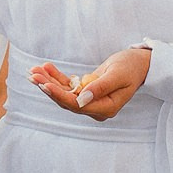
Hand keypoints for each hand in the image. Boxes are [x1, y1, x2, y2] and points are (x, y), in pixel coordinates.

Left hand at [28, 47, 149, 121]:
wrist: (139, 63)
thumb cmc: (132, 67)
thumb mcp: (118, 75)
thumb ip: (100, 87)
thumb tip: (81, 99)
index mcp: (106, 108)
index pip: (77, 105)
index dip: (59, 95)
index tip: (44, 85)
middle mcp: (96, 108)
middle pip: (67, 100)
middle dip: (48, 88)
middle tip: (33, 75)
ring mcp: (90, 101)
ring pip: (64, 93)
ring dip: (49, 82)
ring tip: (34, 70)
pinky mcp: (86, 91)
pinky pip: (68, 86)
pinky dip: (56, 77)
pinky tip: (46, 67)